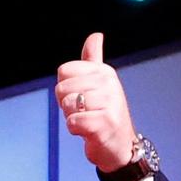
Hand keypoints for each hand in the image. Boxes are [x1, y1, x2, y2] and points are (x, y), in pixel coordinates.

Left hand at [55, 33, 137, 172]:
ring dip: (72, 117)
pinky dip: (75, 130)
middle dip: (66, 104)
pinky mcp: (105, 122)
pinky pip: (72, 122)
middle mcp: (108, 83)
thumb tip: (96, 35)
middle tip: (84, 111)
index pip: (64, 70)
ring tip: (88, 120)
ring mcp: (109, 102)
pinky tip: (88, 131)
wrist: (119, 144)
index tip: (80, 95)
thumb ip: (93, 60)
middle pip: (61, 88)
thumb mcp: (99, 83)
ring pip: (66, 105)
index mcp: (103, 71)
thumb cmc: (103, 113)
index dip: (64, 87)